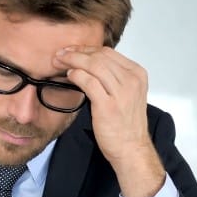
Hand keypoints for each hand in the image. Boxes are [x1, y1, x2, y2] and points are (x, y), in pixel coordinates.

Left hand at [53, 46, 164, 196]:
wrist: (131, 148)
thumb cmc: (126, 124)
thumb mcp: (126, 94)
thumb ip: (112, 77)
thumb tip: (88, 63)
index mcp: (137, 74)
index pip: (108, 52)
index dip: (86, 48)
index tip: (72, 50)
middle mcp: (132, 80)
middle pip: (100, 56)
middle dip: (76, 52)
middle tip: (60, 54)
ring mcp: (121, 92)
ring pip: (93, 65)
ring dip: (72, 60)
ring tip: (59, 62)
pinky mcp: (108, 105)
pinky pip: (89, 82)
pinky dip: (76, 75)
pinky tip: (68, 75)